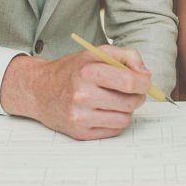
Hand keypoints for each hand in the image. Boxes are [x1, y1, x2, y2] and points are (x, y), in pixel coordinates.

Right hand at [0, 45, 151, 140]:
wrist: (40, 90)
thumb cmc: (71, 71)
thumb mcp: (96, 53)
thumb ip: (126, 56)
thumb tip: (145, 74)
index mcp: (88, 71)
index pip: (130, 82)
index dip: (144, 82)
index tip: (144, 81)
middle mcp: (83, 95)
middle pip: (130, 102)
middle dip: (137, 96)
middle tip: (131, 91)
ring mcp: (81, 116)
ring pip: (124, 119)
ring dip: (126, 110)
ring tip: (115, 100)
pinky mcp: (80, 132)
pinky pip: (113, 130)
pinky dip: (115, 120)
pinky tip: (105, 110)